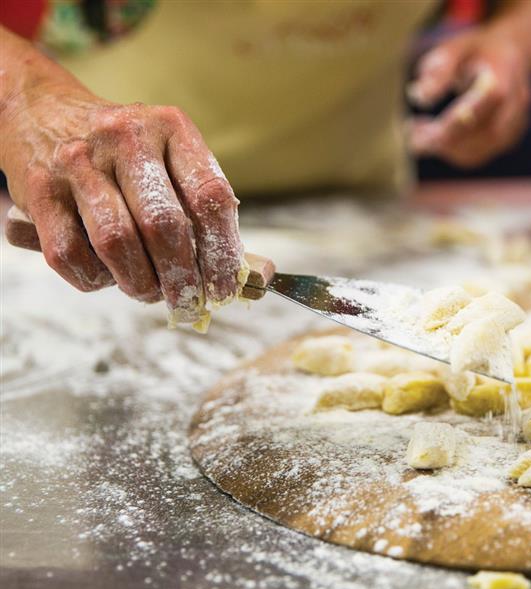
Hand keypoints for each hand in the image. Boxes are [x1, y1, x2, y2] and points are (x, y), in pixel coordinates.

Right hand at [0, 80, 244, 322]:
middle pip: (165, 225)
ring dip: (140, 284)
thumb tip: (260, 279)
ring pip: (117, 242)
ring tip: (150, 293)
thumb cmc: (129, 159)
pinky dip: (95, 279)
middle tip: (189, 303)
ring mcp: (78, 161)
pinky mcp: (39, 189)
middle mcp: (126, 137)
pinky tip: (108, 276)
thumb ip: (214, 221)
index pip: (211, 198)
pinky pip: (69, 254)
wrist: (43, 114)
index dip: (224, 254)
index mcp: (173, 128)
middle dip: (183, 278)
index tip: (226, 290)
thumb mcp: (176, 168)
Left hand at [407, 30, 530, 167]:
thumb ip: (439, 68)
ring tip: (417, 136)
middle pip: (486, 133)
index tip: (414, 126)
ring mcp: (518, 124)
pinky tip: (434, 140)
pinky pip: (479, 155)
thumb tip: (419, 98)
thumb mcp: (456, 47)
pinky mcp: (510, 139)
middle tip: (411, 136)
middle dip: (445, 140)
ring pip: (481, 150)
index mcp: (506, 73)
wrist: (509, 55)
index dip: (451, 121)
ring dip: (446, 149)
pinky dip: (453, 152)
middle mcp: (518, 103)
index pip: (485, 104)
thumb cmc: (476, 50)